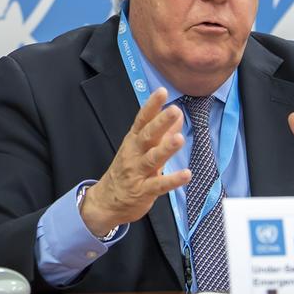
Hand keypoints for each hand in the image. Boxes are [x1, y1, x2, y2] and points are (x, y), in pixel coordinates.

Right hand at [81, 88, 191, 236]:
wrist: (106, 201)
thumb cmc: (127, 171)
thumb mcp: (142, 149)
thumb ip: (162, 133)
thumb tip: (178, 114)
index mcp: (133, 141)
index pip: (142, 120)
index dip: (152, 106)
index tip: (162, 92)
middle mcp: (134, 154)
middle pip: (147, 136)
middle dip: (160, 123)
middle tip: (174, 110)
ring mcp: (138, 173)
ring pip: (152, 159)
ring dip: (166, 149)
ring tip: (180, 139)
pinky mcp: (143, 191)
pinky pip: (159, 185)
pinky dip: (172, 180)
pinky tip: (186, 174)